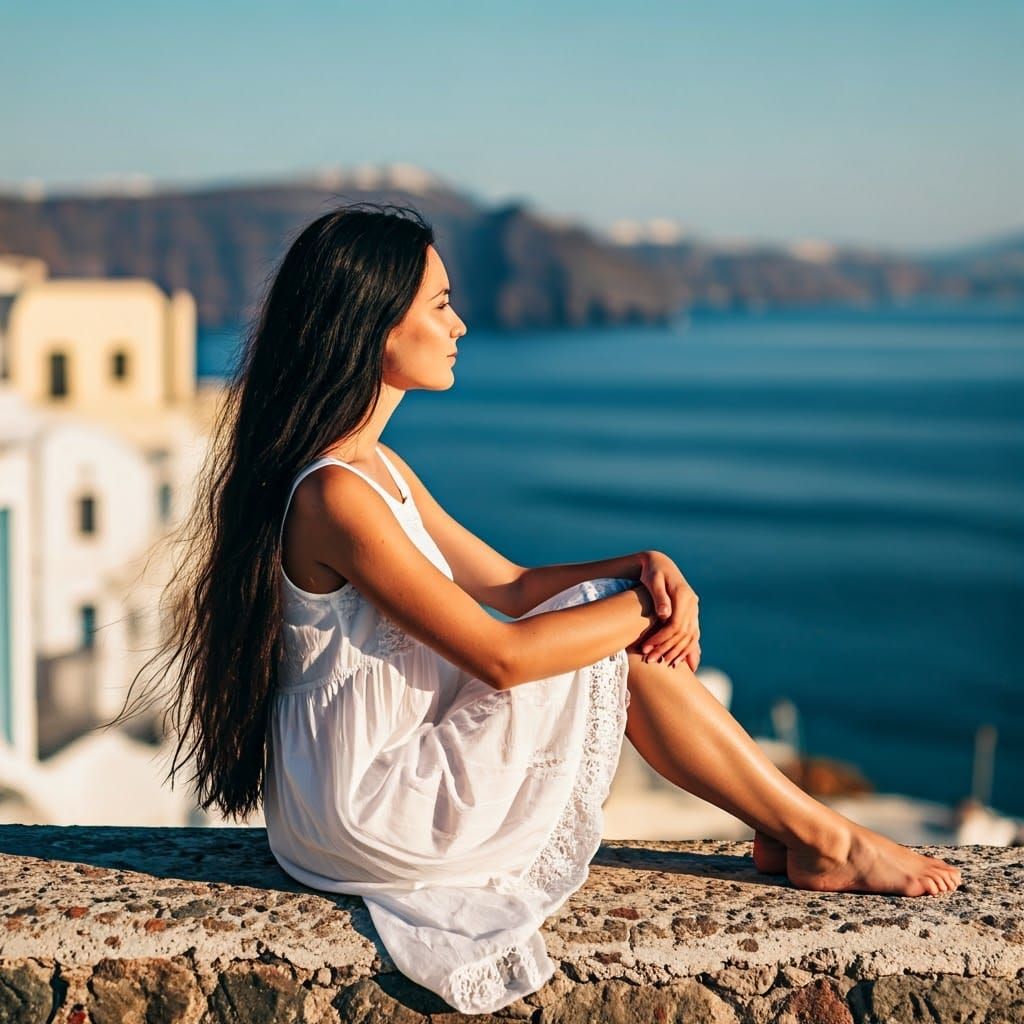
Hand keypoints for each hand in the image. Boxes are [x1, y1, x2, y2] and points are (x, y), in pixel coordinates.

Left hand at [633, 550, 700, 671]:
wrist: (660, 564)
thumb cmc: (652, 572)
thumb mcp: (653, 581)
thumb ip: (659, 597)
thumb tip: (665, 614)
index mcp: (684, 595)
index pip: (676, 624)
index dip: (662, 639)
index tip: (646, 647)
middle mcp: (693, 604)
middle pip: (683, 633)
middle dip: (666, 649)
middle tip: (649, 660)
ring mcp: (694, 609)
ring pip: (691, 637)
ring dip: (678, 652)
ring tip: (662, 664)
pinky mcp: (692, 614)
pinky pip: (693, 634)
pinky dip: (687, 648)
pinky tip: (678, 660)